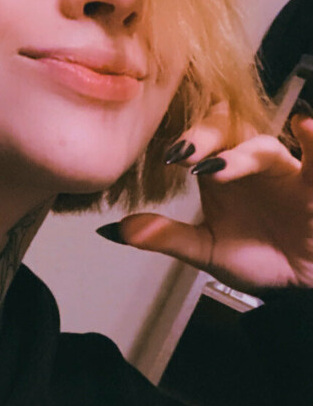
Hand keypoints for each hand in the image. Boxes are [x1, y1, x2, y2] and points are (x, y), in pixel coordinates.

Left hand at [98, 103, 312, 292]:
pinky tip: (303, 123)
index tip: (166, 157)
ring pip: (261, 146)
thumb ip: (164, 236)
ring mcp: (281, 169)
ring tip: (218, 168)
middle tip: (183, 153)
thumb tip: (112, 230)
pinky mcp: (310, 184)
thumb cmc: (256, 256)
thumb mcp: (204, 249)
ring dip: (239, 155)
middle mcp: (247, 161)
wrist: (295, 282)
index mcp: (218, 169)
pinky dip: (311, 139)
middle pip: (226, 127)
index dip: (183, 140)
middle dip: (203, 135)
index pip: (198, 136)